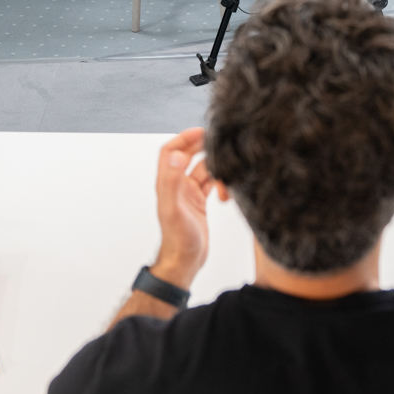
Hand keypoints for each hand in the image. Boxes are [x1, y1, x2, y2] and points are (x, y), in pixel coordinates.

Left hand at [150, 128, 214, 288]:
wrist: (184, 262)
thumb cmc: (178, 240)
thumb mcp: (174, 209)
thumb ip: (172, 181)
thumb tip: (176, 155)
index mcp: (167, 184)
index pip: (170, 151)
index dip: (183, 138)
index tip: (200, 131)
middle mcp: (176, 186)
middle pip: (187, 156)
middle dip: (201, 147)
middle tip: (218, 142)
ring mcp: (188, 194)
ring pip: (202, 170)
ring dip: (215, 169)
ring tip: (226, 173)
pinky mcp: (199, 203)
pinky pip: (210, 184)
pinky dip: (220, 183)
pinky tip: (226, 191)